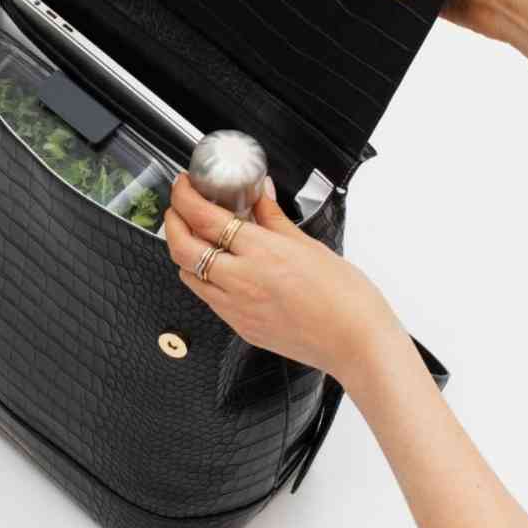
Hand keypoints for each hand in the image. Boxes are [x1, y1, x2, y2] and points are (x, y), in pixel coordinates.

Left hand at [163, 173, 400, 377]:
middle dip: (171, 222)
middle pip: (182, 247)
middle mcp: (242, 280)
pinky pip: (207, 298)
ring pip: (187, 275)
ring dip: (183, 252)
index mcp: (261, 252)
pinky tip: (217, 268)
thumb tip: (259, 193)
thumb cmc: (344, 297)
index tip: (184, 185)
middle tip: (177, 207)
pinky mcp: (241, 327)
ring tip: (195, 236)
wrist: (356, 342)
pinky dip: (202, 277)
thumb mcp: (307, 243)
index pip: (204, 217)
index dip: (185, 197)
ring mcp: (237, 308)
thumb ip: (273, 216)